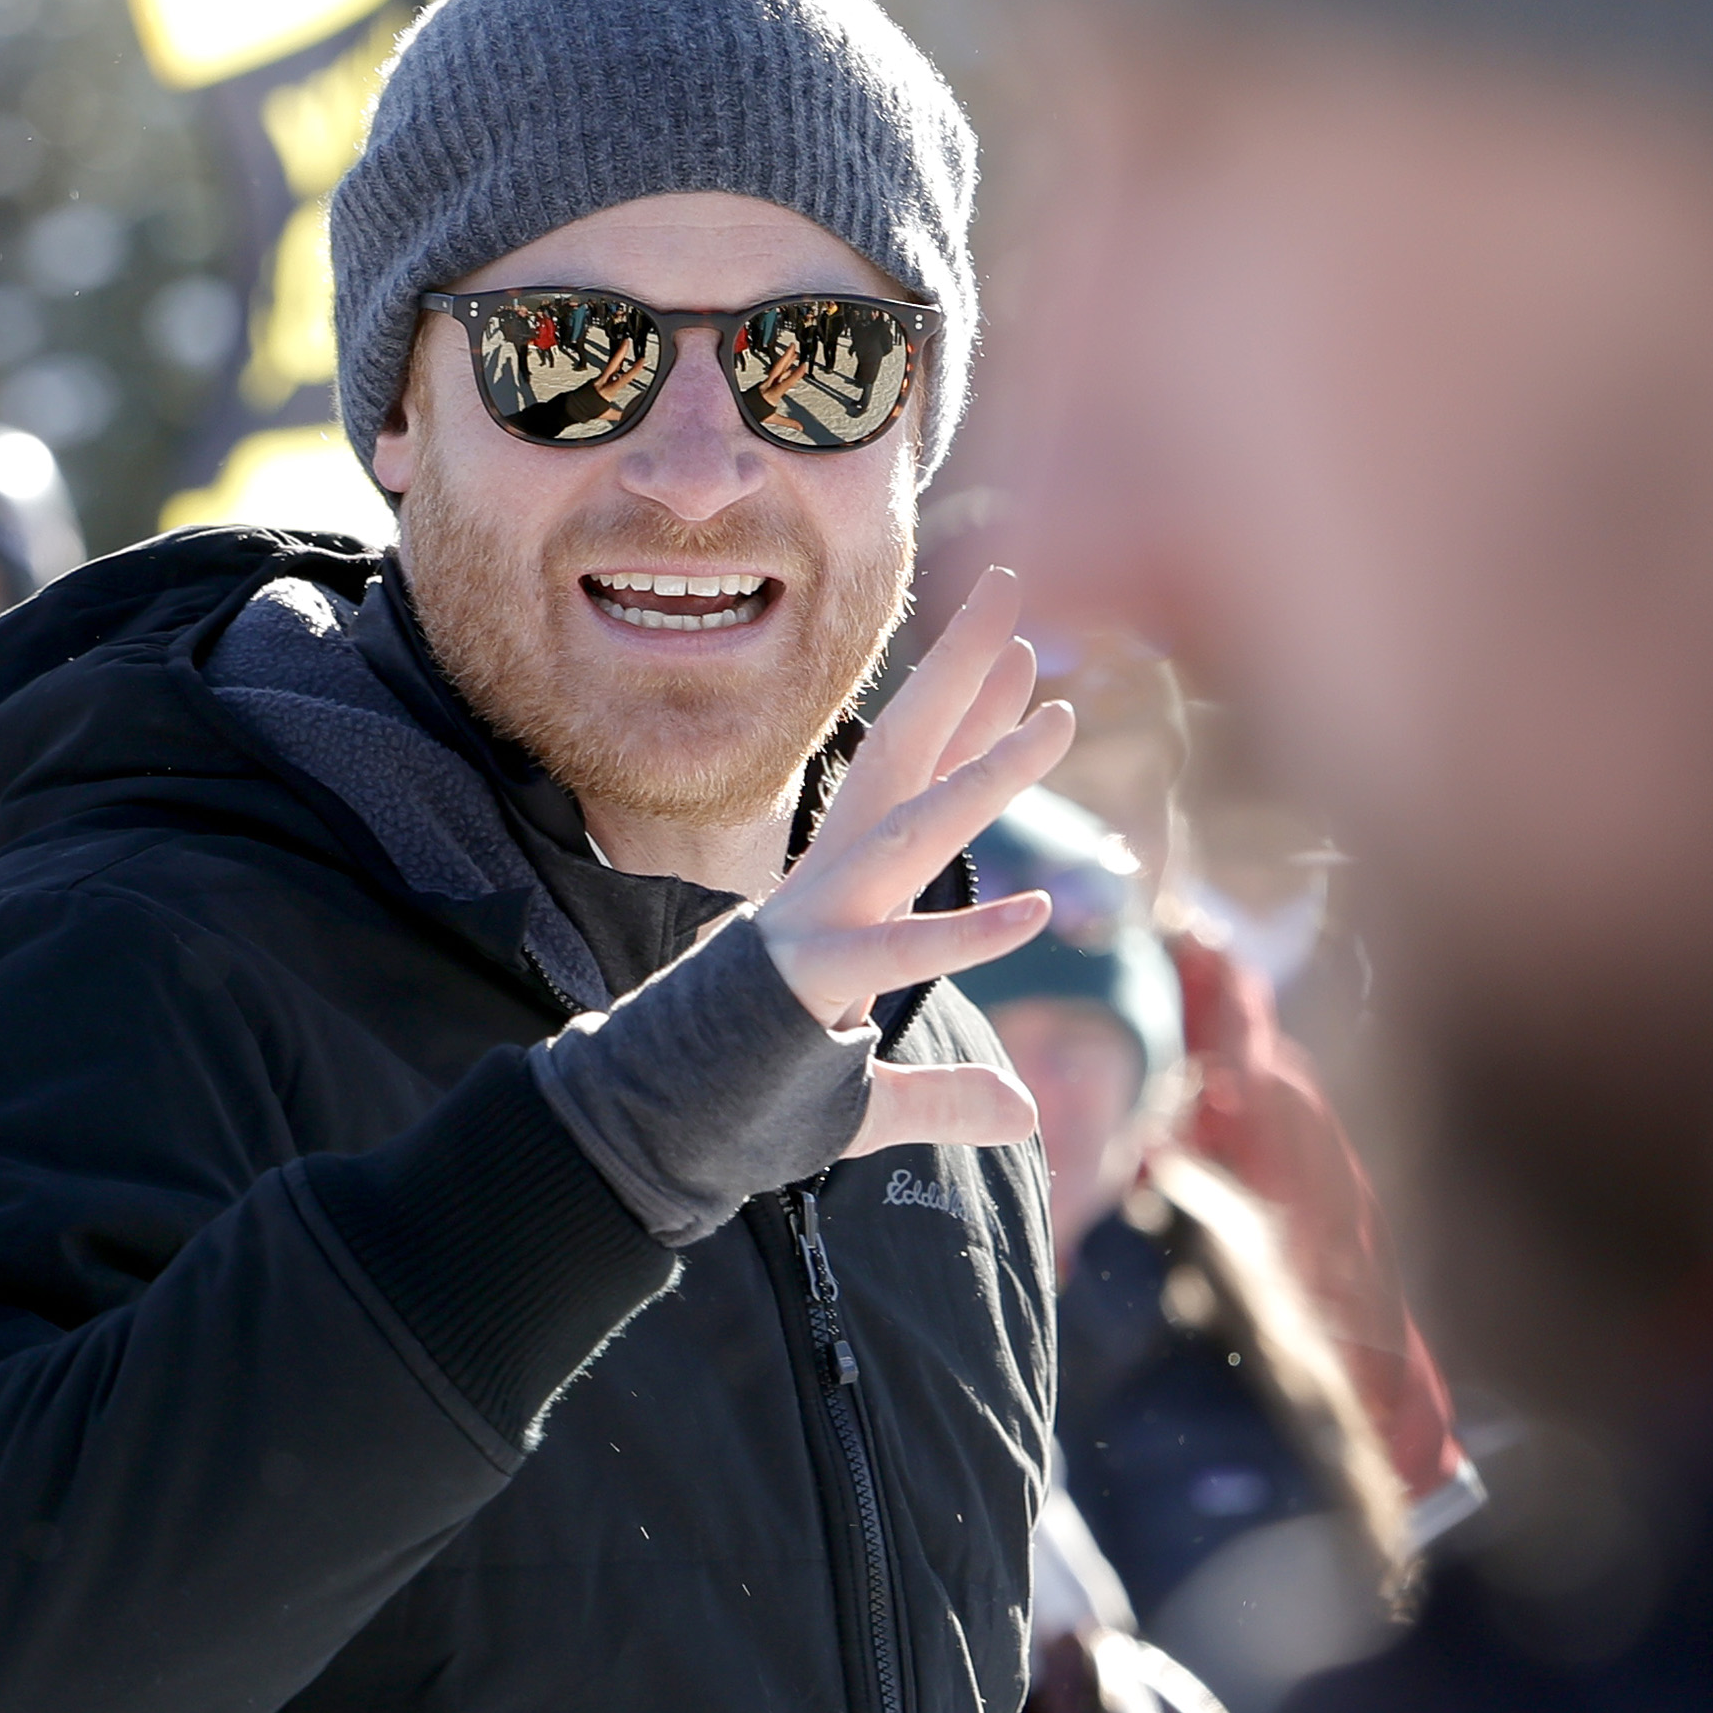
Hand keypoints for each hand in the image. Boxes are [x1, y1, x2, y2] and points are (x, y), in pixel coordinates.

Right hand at [752, 564, 1074, 1156]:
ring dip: (984, 780)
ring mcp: (817, 923)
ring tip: (1056, 726)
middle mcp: (830, 884)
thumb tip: (1029, 1108)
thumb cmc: (758, 1095)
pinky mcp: (810, 979)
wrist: (655, 1124)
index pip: (913, 779)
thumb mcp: (874, 1090)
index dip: (968, 713)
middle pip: (903, 754)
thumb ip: (951, 1092)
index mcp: (842, 883)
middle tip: (1012, 587)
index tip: (1021, 649)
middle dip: (957, 671)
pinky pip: (896, 949)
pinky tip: (1033, 911)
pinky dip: (965, 935)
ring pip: (912, 834)